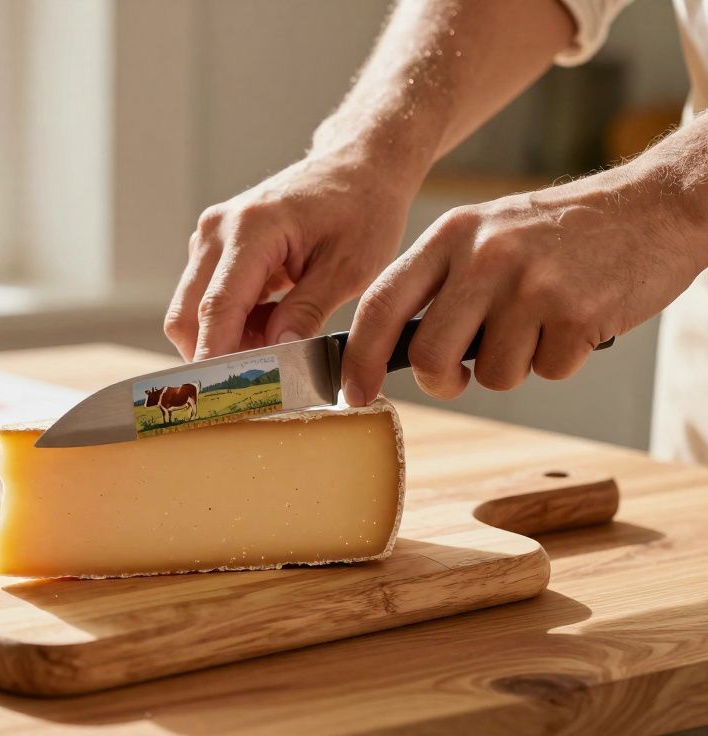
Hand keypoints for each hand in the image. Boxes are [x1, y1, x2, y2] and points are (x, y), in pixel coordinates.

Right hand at [165, 154, 417, 360]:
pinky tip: (273, 318)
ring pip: (191, 311)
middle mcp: (216, 230)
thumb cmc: (362, 210)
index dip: (215, 359)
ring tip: (280, 337)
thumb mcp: (350, 267)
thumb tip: (276, 356)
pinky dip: (232, 322)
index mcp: (251, 229)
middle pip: (186, 316)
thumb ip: (308, 312)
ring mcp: (208, 237)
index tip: (222, 400)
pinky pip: (204, 298)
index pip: (216, 309)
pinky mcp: (212, 247)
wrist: (357, 167)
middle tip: (265, 376)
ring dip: (226, 339)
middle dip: (216, 355)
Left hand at [341, 174, 707, 405]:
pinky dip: (559, 359)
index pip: (379, 304)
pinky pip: (546, 372)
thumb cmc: (560, 234)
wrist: (652, 207)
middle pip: (428, 356)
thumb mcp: (486, 235)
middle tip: (461, 373)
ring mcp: (531, 283)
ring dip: (514, 366)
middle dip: (442, 381)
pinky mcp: (576, 311)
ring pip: (490, 375)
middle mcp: (484, 256)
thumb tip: (387, 352)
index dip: (358, 358)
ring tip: (539, 323)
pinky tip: (574, 320)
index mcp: (451, 235)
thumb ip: (440, 284)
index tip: (353, 392)